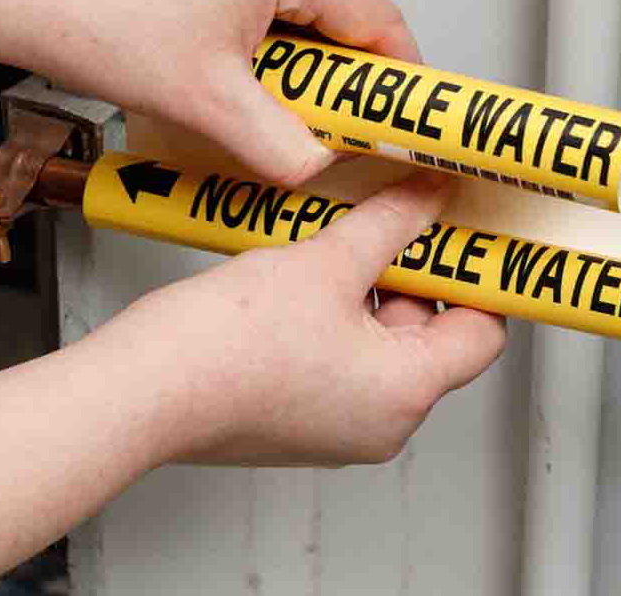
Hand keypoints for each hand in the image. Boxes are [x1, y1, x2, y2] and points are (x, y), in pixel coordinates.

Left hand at [0, 0, 417, 185]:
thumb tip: (327, 168)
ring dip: (309, 53)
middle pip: (349, 10)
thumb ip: (286, 149)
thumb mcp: (210, 104)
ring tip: (274, 94)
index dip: (400, 80)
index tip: (406, 118)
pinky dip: (279, 27)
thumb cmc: (94, 18)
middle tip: (329, 123)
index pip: (381, 21)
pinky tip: (249, 62)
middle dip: (345, 73)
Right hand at [93, 172, 506, 465]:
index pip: (482, 333)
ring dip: (370, 286)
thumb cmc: (221, 348)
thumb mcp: (325, 262)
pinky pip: (341, 356)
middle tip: (400, 216)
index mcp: (405, 394)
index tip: (467, 235)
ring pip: (381, 342)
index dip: (479, 278)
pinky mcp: (300, 416)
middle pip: (430, 335)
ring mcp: (338, 424)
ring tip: (346, 234)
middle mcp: (381, 422)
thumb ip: (390, 224)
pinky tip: (311, 268)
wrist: (138, 391)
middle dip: (415, 272)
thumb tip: (429, 196)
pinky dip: (337, 312)